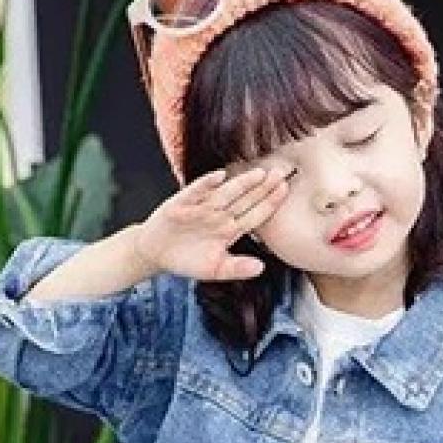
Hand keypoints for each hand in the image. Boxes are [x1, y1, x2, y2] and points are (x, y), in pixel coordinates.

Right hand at [134, 166, 288, 281]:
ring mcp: (201, 208)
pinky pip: (195, 193)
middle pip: (244, 199)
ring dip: (241, 183)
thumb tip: (261, 268)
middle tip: (282, 172)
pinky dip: (206, 185)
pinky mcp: (181, 204)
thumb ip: (237, 268)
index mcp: (231, 229)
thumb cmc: (188, 259)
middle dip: (263, 187)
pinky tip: (219, 176)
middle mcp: (219, 215)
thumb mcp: (215, 269)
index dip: (270, 203)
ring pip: (225, 194)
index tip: (286, 190)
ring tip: (258, 174)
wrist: (157, 254)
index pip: (255, 214)